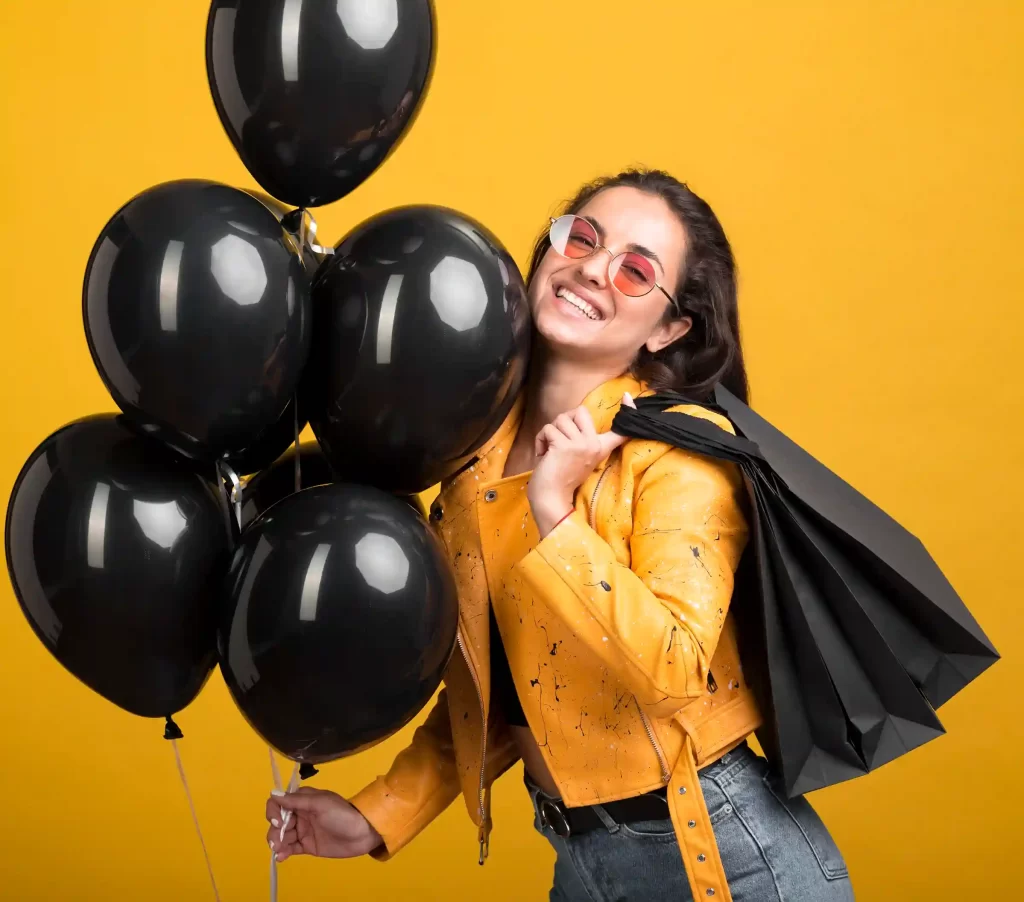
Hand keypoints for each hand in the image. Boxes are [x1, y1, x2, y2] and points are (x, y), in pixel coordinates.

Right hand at [266, 787, 382, 861]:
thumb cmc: (341, 814)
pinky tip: (281, 857)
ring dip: (276, 843)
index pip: (279, 802)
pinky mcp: (307, 846)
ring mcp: (303, 831)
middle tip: (278, 841)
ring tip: (281, 851)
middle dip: (274, 831)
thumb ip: (297, 800)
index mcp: (303, 800)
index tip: (278, 821)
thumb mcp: (320, 803)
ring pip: (281, 836)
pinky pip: (290, 848)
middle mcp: (300, 814)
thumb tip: (273, 793)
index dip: (274, 811)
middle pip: (277, 821)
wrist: (362, 834)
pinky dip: (283, 852)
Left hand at [527, 393, 634, 535]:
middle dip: (564, 420)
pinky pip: (548, 429)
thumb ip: (582, 440)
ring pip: (560, 419)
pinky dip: (540, 440)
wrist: (551, 498)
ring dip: (549, 433)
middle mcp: (594, 444)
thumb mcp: (579, 457)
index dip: (626, 411)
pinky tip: (543, 455)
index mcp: (600, 448)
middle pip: (580, 411)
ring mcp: (580, 444)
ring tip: (549, 451)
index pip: (620, 430)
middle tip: (560, 439)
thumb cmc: (561, 478)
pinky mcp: (564, 445)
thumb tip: (574, 416)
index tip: (628, 396)